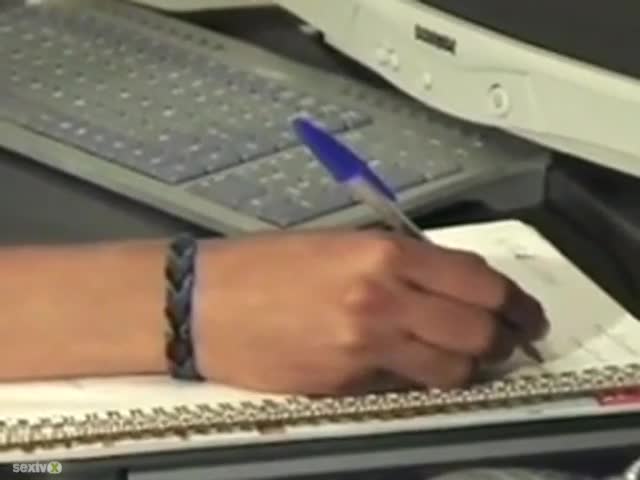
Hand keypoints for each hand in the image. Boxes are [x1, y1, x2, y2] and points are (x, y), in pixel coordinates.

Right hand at [192, 229, 548, 394]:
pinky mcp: (346, 380)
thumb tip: (446, 286)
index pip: (476, 279)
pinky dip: (426, 379)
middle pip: (477, 326)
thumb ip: (398, 264)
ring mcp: (366, 343)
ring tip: (471, 358)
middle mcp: (383, 296)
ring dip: (471, 364)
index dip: (511, 300)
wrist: (202, 302)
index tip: (522, 310)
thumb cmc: (263, 266)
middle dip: (504, 336)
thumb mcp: (339, 245)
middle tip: (510, 338)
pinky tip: (420, 369)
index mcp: (382, 252)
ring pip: (453, 366)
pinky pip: (408, 384)